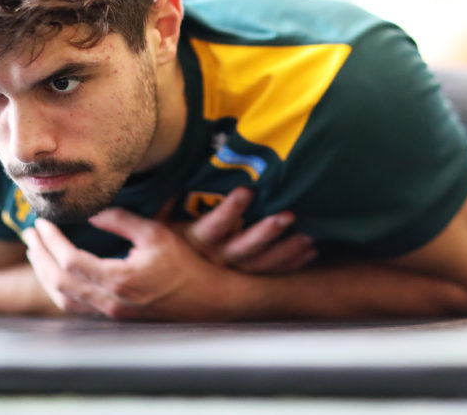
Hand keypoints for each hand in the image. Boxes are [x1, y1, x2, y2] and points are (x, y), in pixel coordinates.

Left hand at [24, 209, 236, 319]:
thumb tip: (92, 212)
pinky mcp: (115, 317)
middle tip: (30, 234)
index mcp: (119, 279)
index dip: (51, 241)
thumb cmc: (186, 264)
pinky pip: (75, 306)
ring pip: (63, 298)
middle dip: (40, 256)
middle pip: (59, 281)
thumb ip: (121, 221)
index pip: (69, 260)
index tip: (41, 223)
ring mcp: (111, 312)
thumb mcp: (156, 233)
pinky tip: (56, 275)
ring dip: (44, 274)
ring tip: (36, 252)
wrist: (208, 299)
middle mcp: (110, 301)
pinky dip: (59, 289)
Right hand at [169, 187, 316, 272]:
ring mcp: (230, 271)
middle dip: (266, 232)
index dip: (229, 211)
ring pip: (261, 264)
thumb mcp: (155, 227)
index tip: (246, 191)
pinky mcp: (242, 277)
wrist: (160, 284)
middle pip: (243, 249)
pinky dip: (291, 263)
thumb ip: (161, 205)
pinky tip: (311, 252)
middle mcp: (214, 259)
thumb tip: (170, 181)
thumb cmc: (161, 246)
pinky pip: (270, 273)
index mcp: (194, 242)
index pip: (213, 226)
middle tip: (288, 216)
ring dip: (286, 251)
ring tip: (309, 237)